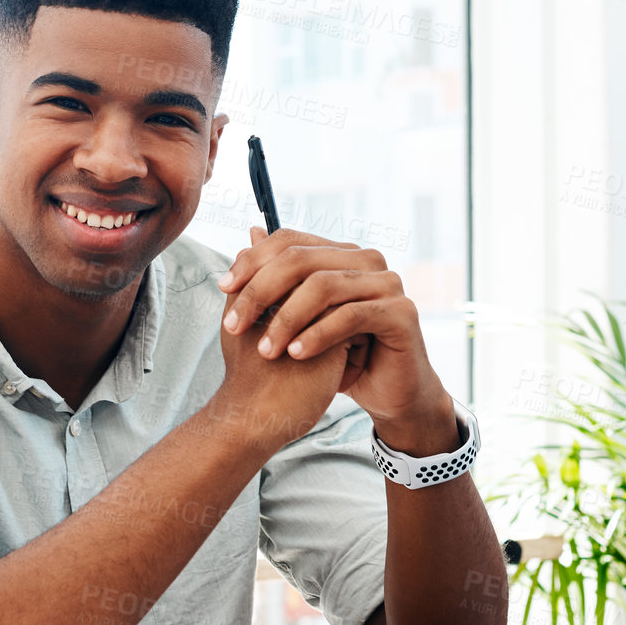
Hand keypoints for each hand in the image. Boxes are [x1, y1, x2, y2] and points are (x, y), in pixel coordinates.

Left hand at [216, 227, 453, 451]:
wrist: (386, 393)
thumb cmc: (340, 356)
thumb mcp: (300, 318)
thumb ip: (278, 278)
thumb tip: (251, 231)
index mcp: (341, 255)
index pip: (290, 240)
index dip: (253, 260)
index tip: (223, 287)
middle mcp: (366, 261)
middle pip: (302, 259)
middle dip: (261, 291)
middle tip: (234, 325)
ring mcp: (388, 283)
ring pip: (323, 286)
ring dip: (286, 319)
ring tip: (265, 351)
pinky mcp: (402, 312)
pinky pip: (351, 316)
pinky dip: (318, 334)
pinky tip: (296, 354)